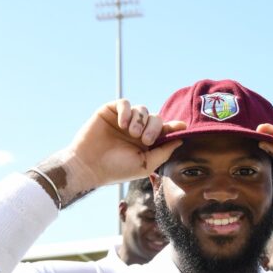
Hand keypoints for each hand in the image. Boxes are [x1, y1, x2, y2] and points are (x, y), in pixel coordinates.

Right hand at [51, 100, 185, 203]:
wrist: (90, 165)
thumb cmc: (117, 169)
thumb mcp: (145, 164)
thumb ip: (163, 152)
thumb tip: (179, 140)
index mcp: (146, 142)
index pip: (164, 131)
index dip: (174, 127)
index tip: (182, 126)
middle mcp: (137, 129)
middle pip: (156, 117)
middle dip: (154, 127)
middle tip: (145, 140)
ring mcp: (124, 120)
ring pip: (142, 109)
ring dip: (140, 120)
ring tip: (131, 133)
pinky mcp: (110, 111)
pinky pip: (125, 103)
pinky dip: (127, 111)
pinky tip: (122, 124)